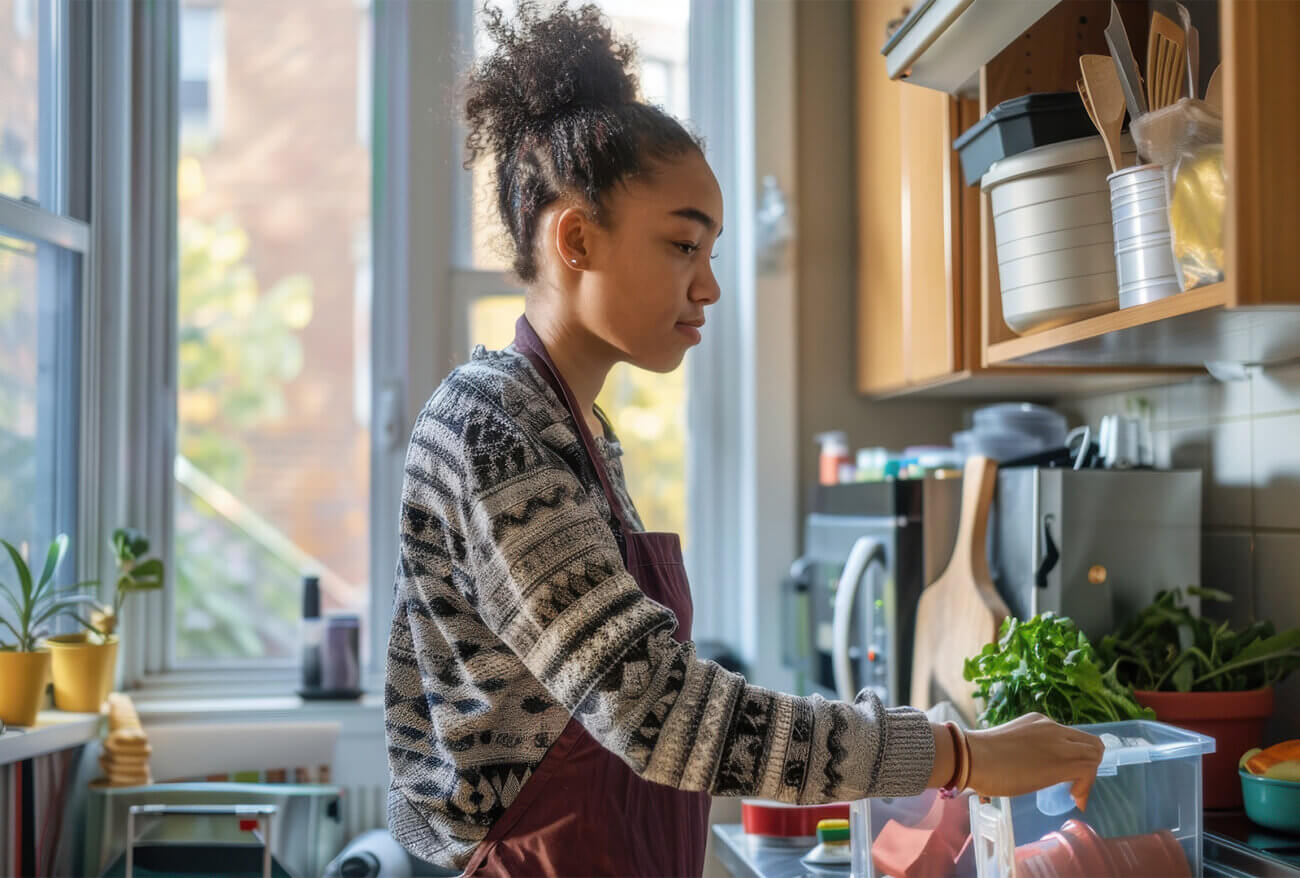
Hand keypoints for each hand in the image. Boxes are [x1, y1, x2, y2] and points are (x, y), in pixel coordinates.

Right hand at [965, 713, 1104, 810]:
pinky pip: (1088, 770)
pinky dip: (1086, 786)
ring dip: (1089, 776)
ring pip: (1095, 754)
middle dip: (1089, 765)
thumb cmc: (980, 756)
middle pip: (1090, 743)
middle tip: (1073, 785)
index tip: (1064, 776)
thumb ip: (1026, 750)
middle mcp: (1053, 727)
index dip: (1074, 756)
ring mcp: (1059, 743)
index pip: (1071, 736)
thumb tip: (1027, 767)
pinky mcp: (1062, 761)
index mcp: (1038, 722)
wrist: (973, 757)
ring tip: (1074, 793)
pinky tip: (1074, 798)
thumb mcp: (1010, 745)